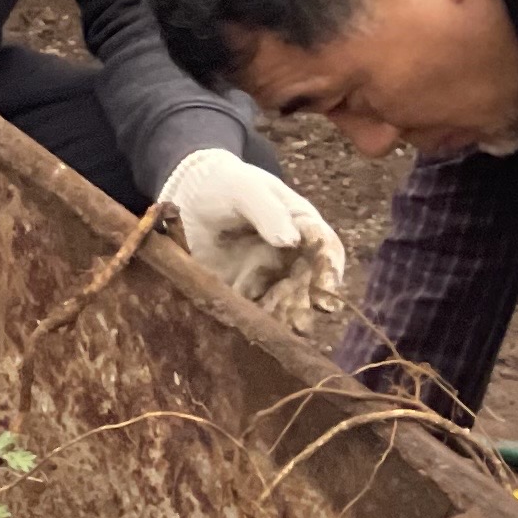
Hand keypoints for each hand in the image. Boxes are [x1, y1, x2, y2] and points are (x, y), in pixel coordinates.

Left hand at [158, 147, 347, 320]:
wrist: (188, 194)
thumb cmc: (227, 184)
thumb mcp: (247, 190)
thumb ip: (269, 212)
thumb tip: (290, 241)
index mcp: (302, 226)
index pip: (326, 250)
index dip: (330, 272)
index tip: (326, 294)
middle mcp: (292, 256)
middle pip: (308, 284)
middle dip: (306, 305)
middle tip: (302, 324)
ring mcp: (268, 275)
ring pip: (284, 303)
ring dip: (283, 320)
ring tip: (277, 334)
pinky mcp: (242, 290)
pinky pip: (253, 310)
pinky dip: (254, 322)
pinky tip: (249, 332)